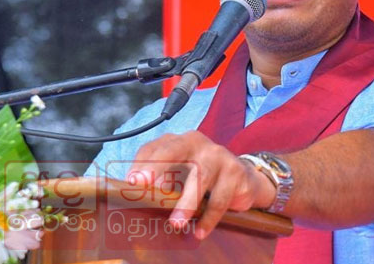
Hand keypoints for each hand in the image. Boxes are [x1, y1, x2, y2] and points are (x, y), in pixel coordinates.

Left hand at [128, 131, 276, 238]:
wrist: (243, 179)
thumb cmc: (202, 176)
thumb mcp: (181, 175)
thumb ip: (161, 182)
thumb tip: (136, 197)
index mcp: (178, 141)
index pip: (154, 148)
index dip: (141, 165)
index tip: (130, 183)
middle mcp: (196, 142)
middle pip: (173, 151)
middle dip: (156, 167)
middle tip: (142, 185)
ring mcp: (217, 154)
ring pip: (199, 177)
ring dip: (186, 203)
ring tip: (176, 223)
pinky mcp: (235, 171)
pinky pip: (219, 198)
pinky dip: (208, 218)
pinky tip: (200, 231)